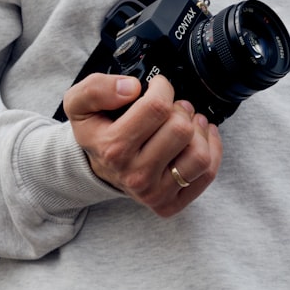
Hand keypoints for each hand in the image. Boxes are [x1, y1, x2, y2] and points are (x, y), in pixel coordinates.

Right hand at [62, 73, 221, 216]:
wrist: (97, 168)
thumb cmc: (96, 132)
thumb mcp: (78, 103)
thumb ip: (97, 89)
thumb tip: (132, 88)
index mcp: (113, 149)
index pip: (156, 108)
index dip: (163, 88)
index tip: (159, 86)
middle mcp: (135, 176)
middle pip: (181, 129)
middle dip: (180, 110)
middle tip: (173, 108)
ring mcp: (154, 193)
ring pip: (198, 154)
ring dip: (197, 130)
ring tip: (188, 121)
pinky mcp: (170, 203)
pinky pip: (206, 173)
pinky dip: (210, 149)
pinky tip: (200, 136)